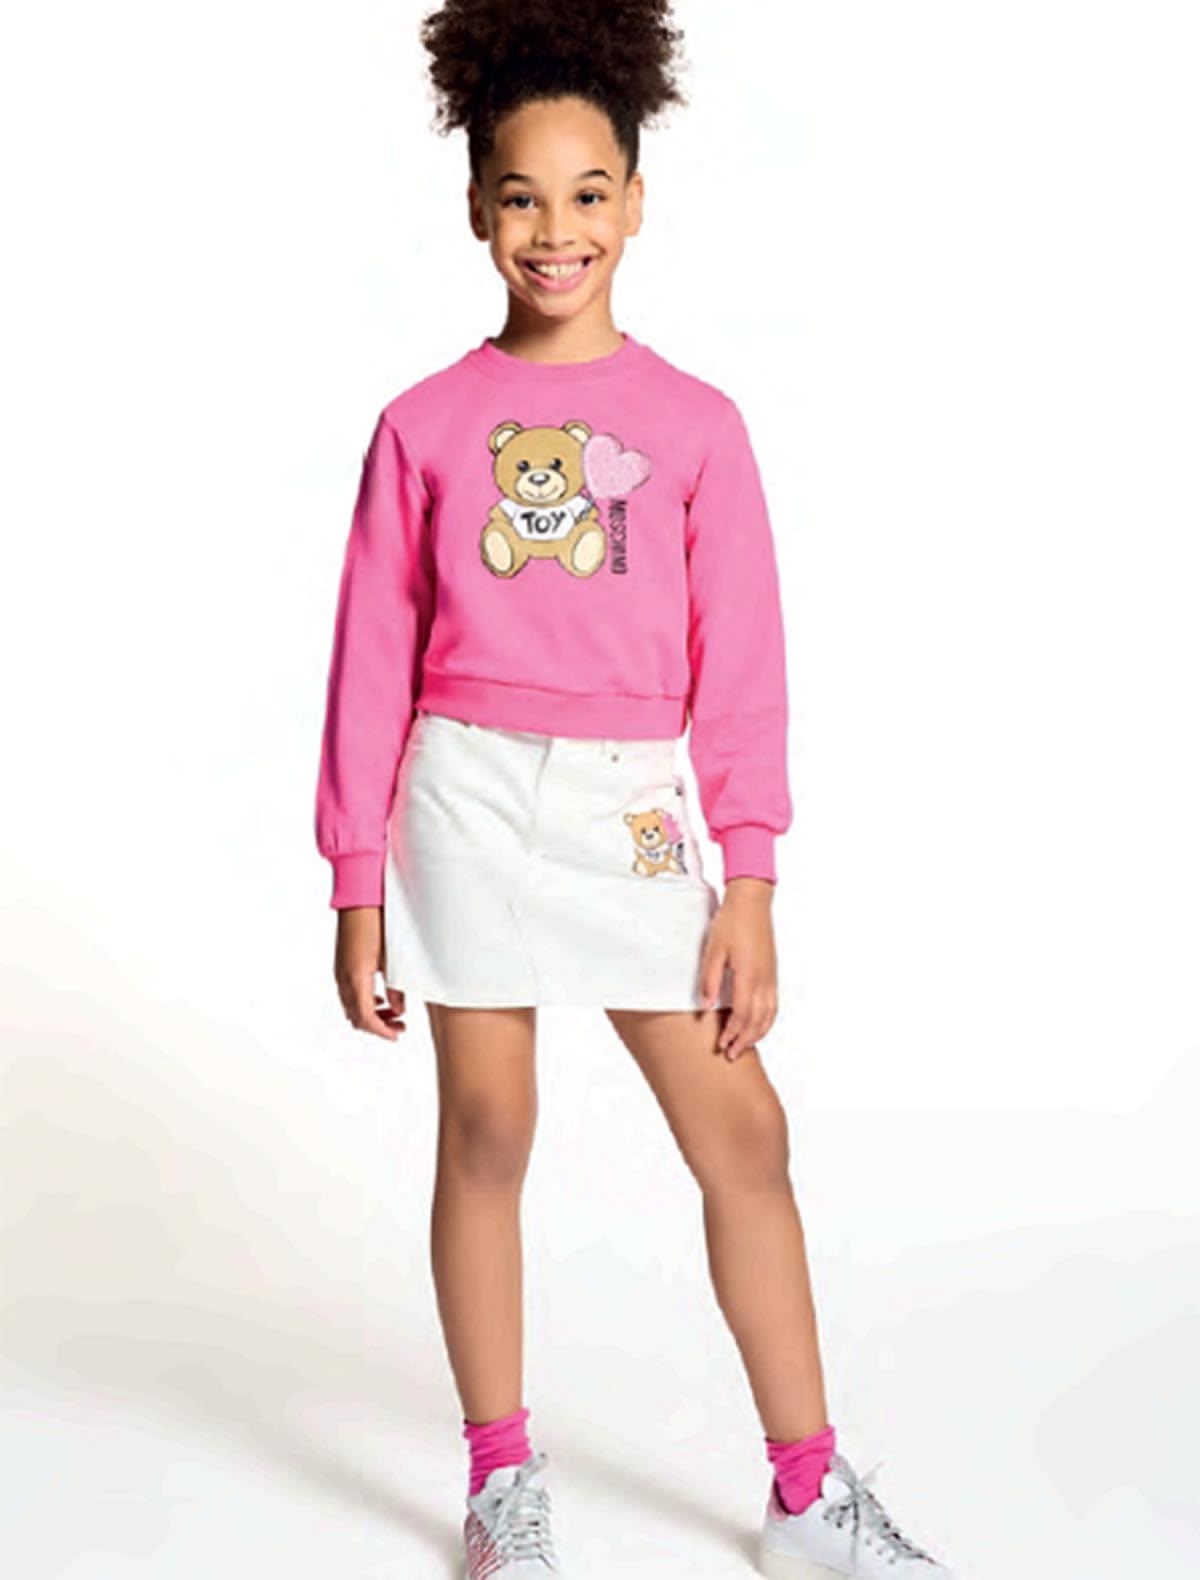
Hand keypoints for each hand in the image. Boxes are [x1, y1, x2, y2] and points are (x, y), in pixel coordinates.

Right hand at [334, 907, 406, 1039]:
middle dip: (377, 1026)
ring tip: (393, 1014)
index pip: (366, 1018)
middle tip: (399, 1027)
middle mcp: (343, 978)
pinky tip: (379, 999)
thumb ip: (396, 987)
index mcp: (357, 978)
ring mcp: (340, 972)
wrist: (359, 899)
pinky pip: (349, 994)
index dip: (382, 1031)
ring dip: (370, 1015)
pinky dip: (363, 1003)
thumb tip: (399, 1009)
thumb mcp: (392, 958)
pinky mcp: (342, 965)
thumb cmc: (376, 922)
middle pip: (356, 1017)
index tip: (396, 1035)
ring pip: (352, 1007)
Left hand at [699, 877, 777, 1060]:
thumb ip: (709, 979)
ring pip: (769, 1015)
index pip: (742, 1015)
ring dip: (757, 1034)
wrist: (752, 903)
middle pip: (758, 1020)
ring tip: (744, 1046)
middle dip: (745, 1040)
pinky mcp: (772, 973)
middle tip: (731, 1055)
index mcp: (748, 976)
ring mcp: (770, 977)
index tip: (722, 1045)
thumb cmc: (730, 923)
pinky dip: (767, 1021)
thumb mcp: (713, 949)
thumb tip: (705, 1006)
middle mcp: (763, 980)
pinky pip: (773, 1005)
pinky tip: (758, 1025)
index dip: (733, 1033)